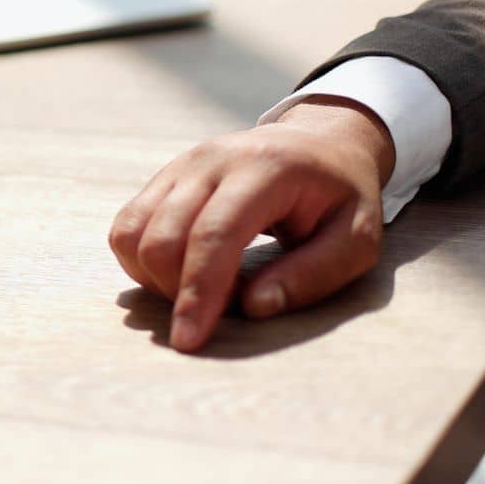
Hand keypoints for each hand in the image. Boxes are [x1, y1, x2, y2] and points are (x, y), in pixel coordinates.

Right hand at [108, 97, 394, 352]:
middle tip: (220, 310)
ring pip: (131, 232)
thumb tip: (253, 308)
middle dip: (177, 292)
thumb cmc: (341, 198)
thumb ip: (313, 274)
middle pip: (162, 238)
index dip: (198, 292)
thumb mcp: (358, 239)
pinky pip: (126, 226)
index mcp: (264, 169)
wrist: (318, 143)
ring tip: (200, 290)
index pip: (214, 235)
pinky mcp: (162, 178)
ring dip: (153, 279)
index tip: (189, 340)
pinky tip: (179, 272)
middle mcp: (210, 161)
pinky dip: (140, 262)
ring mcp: (179, 166)